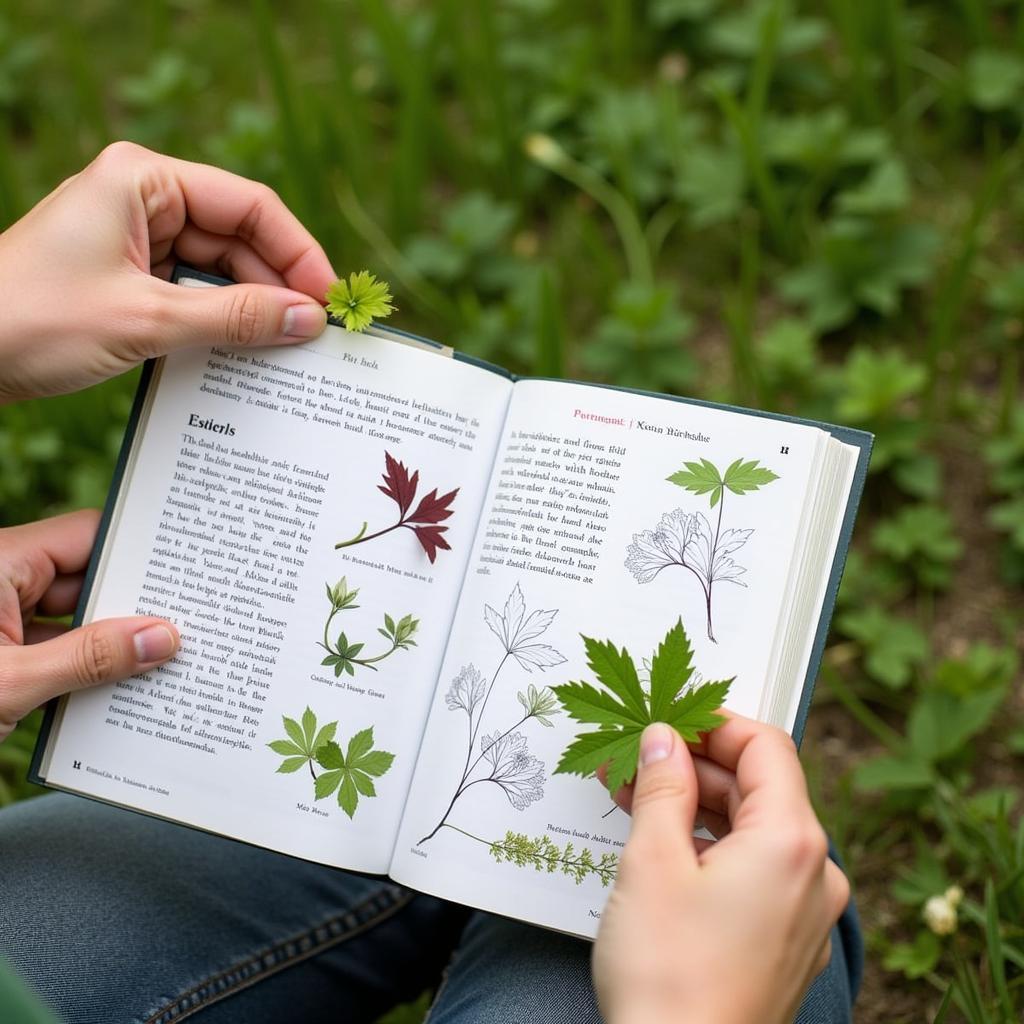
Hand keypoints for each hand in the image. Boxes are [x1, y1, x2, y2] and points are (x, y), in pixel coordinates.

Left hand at [0, 141, 336, 402]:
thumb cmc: (33, 319)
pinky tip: (247, 351)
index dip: (297, 252)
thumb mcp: (148, 319)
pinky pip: (193, 294)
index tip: (327, 299)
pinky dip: (221, 322)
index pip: (248, 205)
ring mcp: (135, 239)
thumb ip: (236, 318)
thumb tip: (308, 320)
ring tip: (286, 350)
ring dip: (251, 309)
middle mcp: (143, 200)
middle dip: (277, 286)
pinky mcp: (130, 277)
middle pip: (238, 238)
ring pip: (219, 270)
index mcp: (143, 180)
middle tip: (314, 335)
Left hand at [0, 510, 178, 740]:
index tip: (187, 568)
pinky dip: (87, 668)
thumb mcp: (7, 686)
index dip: (137, 550)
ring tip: (167, 661)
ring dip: (113, 643)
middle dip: (134, 604)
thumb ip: (88, 659)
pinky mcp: (0, 656)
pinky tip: (126, 687)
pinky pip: (57, 649)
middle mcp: (0, 583)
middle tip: (192, 623)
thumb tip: (162, 637)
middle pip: (87, 578)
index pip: (86, 536)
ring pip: (75, 618)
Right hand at [592, 716, 849, 1023]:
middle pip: (759, 787)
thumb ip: (662, 786)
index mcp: (792, 842)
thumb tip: (663, 738)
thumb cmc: (669, 978)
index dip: (713, 724)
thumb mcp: (652, 861)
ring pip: (753, 830)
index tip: (667, 719)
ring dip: (697, 806)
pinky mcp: (785, 941)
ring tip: (636, 799)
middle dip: (695, 767)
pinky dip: (711, 847)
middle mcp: (814, 873)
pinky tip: (662, 848)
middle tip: (636, 759)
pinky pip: (755, 870)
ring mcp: (805, 912)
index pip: (765, 746)